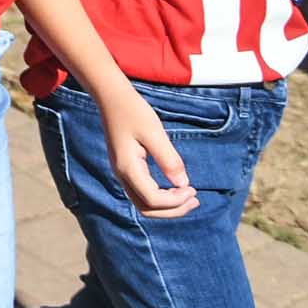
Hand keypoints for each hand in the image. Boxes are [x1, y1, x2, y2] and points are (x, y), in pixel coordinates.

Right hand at [100, 86, 199, 216]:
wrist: (112, 97)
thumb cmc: (133, 111)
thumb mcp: (155, 133)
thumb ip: (169, 159)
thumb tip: (183, 184)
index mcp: (128, 168)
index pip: (152, 200)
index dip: (175, 201)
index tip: (193, 190)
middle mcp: (122, 175)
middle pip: (147, 208)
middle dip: (173, 210)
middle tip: (195, 200)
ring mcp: (122, 173)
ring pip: (144, 203)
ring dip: (167, 206)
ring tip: (188, 197)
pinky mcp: (126, 168)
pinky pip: (142, 192)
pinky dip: (160, 197)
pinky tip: (174, 188)